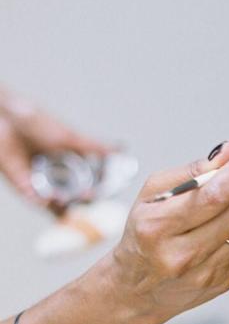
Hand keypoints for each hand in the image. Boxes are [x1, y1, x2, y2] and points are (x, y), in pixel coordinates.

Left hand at [0, 90, 113, 209]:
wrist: (6, 118)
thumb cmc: (35, 122)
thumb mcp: (69, 136)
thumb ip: (95, 146)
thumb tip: (121, 149)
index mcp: (72, 165)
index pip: (91, 185)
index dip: (99, 191)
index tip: (104, 190)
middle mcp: (59, 177)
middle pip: (77, 198)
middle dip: (84, 200)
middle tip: (88, 195)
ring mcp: (42, 183)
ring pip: (58, 204)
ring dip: (65, 205)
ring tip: (67, 198)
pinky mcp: (24, 186)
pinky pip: (37, 201)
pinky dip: (44, 202)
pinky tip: (49, 197)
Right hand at [106, 141, 228, 323]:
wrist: (137, 288)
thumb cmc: (143, 234)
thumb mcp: (151, 196)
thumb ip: (190, 172)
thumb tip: (226, 153)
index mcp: (157, 228)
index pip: (212, 197)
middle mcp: (181, 255)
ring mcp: (204, 274)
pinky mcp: (222, 283)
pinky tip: (227, 225)